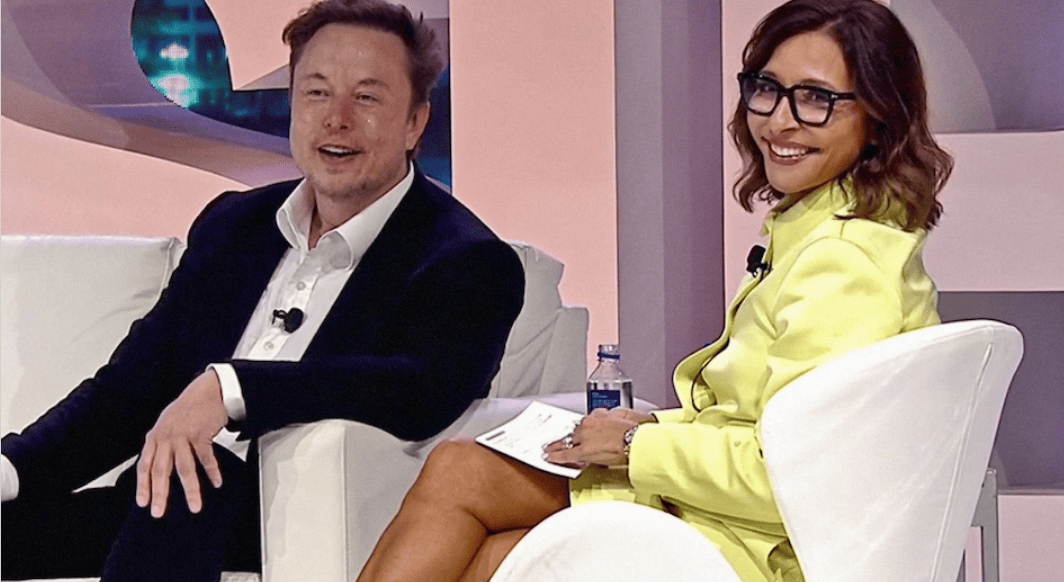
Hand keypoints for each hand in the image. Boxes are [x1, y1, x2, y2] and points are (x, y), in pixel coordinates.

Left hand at [136, 370, 227, 517]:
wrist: (207, 391)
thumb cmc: (188, 410)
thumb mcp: (167, 426)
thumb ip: (162, 446)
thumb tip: (159, 468)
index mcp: (155, 438)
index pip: (144, 466)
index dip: (143, 486)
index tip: (143, 503)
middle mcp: (166, 438)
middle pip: (161, 471)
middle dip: (160, 494)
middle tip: (159, 512)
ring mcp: (183, 436)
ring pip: (185, 468)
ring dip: (191, 489)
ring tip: (195, 505)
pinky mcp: (200, 434)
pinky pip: (206, 458)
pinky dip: (212, 471)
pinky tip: (216, 481)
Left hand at [543, 408, 653, 467]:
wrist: (637, 440)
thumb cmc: (636, 429)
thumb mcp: (626, 415)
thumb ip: (616, 415)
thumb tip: (615, 416)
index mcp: (599, 415)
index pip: (585, 422)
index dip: (582, 429)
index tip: (580, 432)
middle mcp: (589, 424)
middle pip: (574, 431)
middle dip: (568, 437)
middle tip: (559, 441)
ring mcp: (584, 437)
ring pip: (567, 441)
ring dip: (557, 445)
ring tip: (549, 449)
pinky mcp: (583, 451)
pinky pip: (566, 454)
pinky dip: (556, 456)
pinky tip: (550, 458)